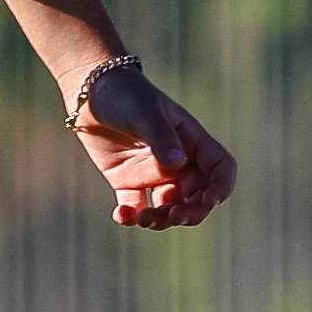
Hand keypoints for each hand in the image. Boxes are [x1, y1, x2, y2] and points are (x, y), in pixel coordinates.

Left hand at [72, 61, 233, 229]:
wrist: (90, 92)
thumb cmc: (125, 94)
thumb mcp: (146, 111)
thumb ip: (162, 138)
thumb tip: (178, 165)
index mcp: (192, 142)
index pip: (220, 169)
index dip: (221, 187)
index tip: (210, 201)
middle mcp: (179, 161)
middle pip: (198, 196)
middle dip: (191, 211)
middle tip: (174, 217)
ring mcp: (154, 173)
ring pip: (170, 207)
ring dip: (162, 218)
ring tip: (142, 219)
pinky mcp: (129, 182)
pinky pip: (137, 207)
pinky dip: (132, 216)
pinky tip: (122, 215)